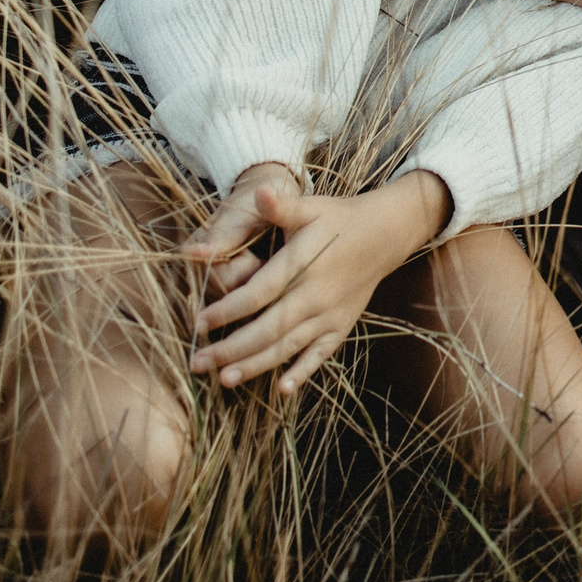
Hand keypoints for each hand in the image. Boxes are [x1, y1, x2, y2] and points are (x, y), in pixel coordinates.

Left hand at [189, 170, 450, 398]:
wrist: (385, 234)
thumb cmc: (338, 219)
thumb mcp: (310, 208)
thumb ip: (280, 207)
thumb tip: (258, 192)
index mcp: (303, 264)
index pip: (260, 293)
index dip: (228, 310)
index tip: (199, 322)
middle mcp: (317, 294)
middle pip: (269, 328)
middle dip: (231, 349)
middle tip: (197, 363)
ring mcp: (331, 313)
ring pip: (289, 345)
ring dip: (256, 365)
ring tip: (224, 380)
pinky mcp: (341, 326)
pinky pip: (320, 354)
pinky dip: (303, 372)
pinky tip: (282, 390)